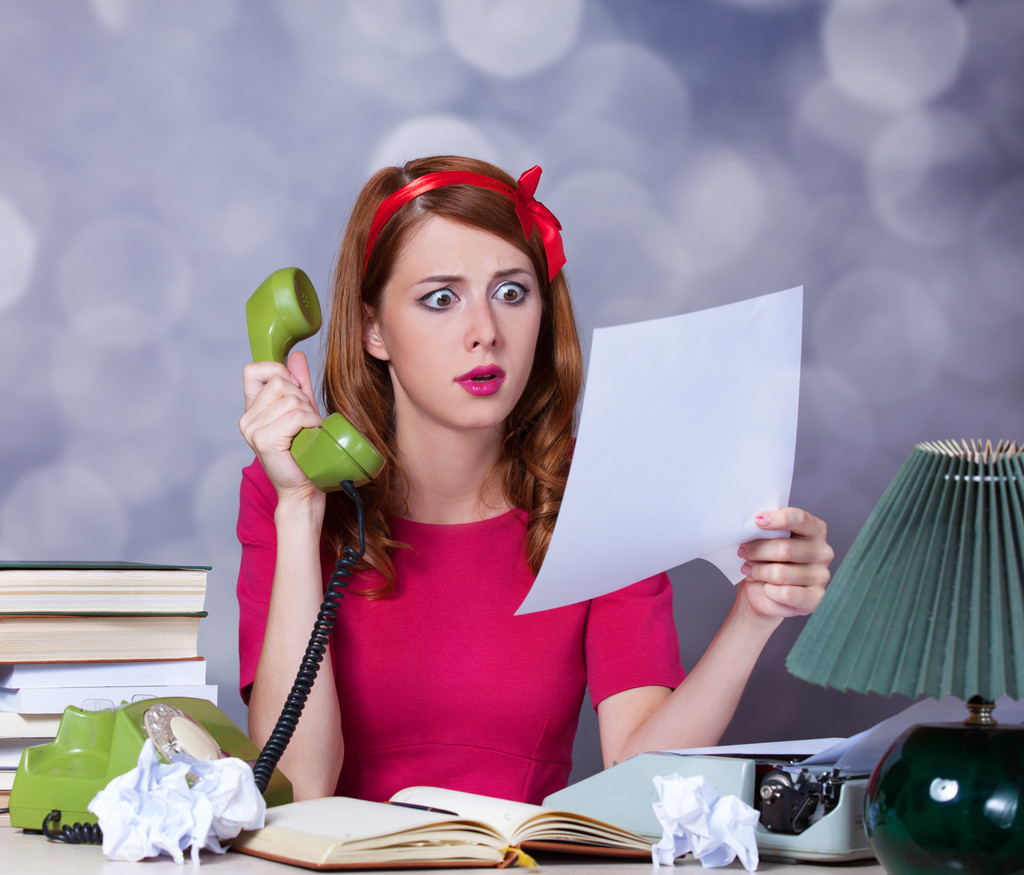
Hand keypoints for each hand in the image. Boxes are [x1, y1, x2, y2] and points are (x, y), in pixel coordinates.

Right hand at [240, 351, 323, 498]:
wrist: (305, 486)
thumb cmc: (305, 450)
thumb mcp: (303, 409)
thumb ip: (298, 383)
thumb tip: (297, 355)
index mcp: (252, 408)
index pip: (253, 370)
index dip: (278, 372)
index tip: (294, 389)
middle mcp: (247, 418)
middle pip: (279, 382)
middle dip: (301, 397)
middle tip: (307, 421)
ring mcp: (252, 429)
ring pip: (290, 399)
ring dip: (309, 413)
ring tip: (309, 431)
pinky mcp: (264, 440)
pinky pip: (295, 416)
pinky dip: (311, 422)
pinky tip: (312, 434)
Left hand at [735, 507, 832, 619]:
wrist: (763, 593)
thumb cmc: (766, 560)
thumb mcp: (764, 540)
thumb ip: (765, 530)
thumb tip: (753, 525)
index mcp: (815, 530)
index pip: (800, 519)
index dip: (778, 519)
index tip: (757, 521)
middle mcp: (823, 552)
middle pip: (785, 548)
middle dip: (757, 550)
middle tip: (742, 551)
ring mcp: (821, 576)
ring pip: (781, 572)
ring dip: (758, 571)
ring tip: (748, 569)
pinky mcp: (815, 598)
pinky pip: (785, 593)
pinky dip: (769, 590)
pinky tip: (765, 587)